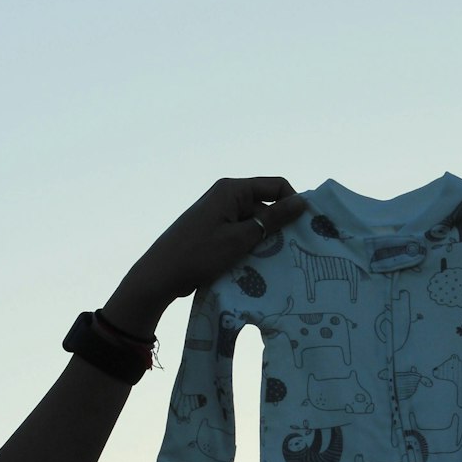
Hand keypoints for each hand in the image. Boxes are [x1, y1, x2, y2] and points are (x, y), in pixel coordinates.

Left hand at [105, 176, 306, 336]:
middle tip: (291, 252)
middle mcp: (226, 196)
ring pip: (255, 222)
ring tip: (274, 262)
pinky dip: (251, 246)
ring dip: (265, 240)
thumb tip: (302, 202)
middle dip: (279, 226)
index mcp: (232, 189)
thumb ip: (273, 220)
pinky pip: (241, 233)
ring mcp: (219, 213)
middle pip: (266, 205)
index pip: (276, 186)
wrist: (160, 275)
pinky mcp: (215, 230)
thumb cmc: (199, 254)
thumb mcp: (241, 238)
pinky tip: (256, 265)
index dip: (292, 204)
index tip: (302, 229)